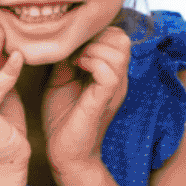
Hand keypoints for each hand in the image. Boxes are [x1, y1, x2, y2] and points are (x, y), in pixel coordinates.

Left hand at [42, 26, 130, 175]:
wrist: (64, 154)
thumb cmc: (62, 117)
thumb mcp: (62, 78)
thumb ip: (68, 57)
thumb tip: (63, 36)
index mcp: (111, 73)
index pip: (117, 36)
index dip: (96, 32)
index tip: (74, 45)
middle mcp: (118, 79)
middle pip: (123, 39)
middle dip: (96, 37)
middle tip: (76, 52)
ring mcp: (113, 89)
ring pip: (120, 50)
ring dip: (93, 49)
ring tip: (76, 61)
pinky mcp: (103, 100)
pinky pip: (110, 71)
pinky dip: (92, 62)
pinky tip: (77, 68)